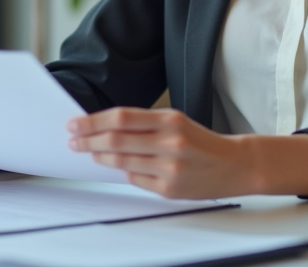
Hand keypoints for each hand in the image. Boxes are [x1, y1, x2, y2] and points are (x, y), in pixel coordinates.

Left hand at [67, 107, 251, 198]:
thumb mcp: (176, 122)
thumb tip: (105, 129)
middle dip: (89, 140)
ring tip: (90, 152)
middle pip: (116, 140)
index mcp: (170, 120)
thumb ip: (144, 125)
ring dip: (100, 157)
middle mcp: (170, 143)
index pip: (122, 117)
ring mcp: (169, 168)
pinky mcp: (169, 189)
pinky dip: (123, 172)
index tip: (76, 123)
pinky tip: (116, 167)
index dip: (94, 121)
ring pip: (122, 162)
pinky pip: (135, 179)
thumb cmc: (201, 142)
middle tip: (74, 140)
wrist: (234, 165)